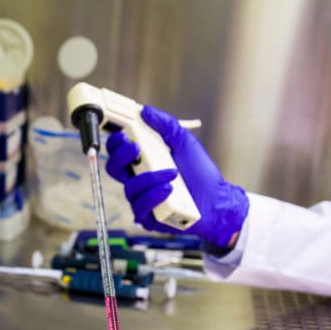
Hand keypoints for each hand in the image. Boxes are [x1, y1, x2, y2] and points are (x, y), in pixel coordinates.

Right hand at [106, 105, 249, 250]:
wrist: (217, 201)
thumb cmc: (201, 174)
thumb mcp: (185, 143)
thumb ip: (167, 126)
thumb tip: (147, 111)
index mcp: (144, 161)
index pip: (120, 151)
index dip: (116, 143)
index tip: (123, 135)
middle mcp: (138, 180)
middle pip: (114, 169)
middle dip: (121, 157)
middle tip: (136, 148)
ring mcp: (142, 199)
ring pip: (129, 188)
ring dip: (149, 178)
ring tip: (172, 174)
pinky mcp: (148, 218)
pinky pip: (140, 208)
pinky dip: (153, 196)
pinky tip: (168, 190)